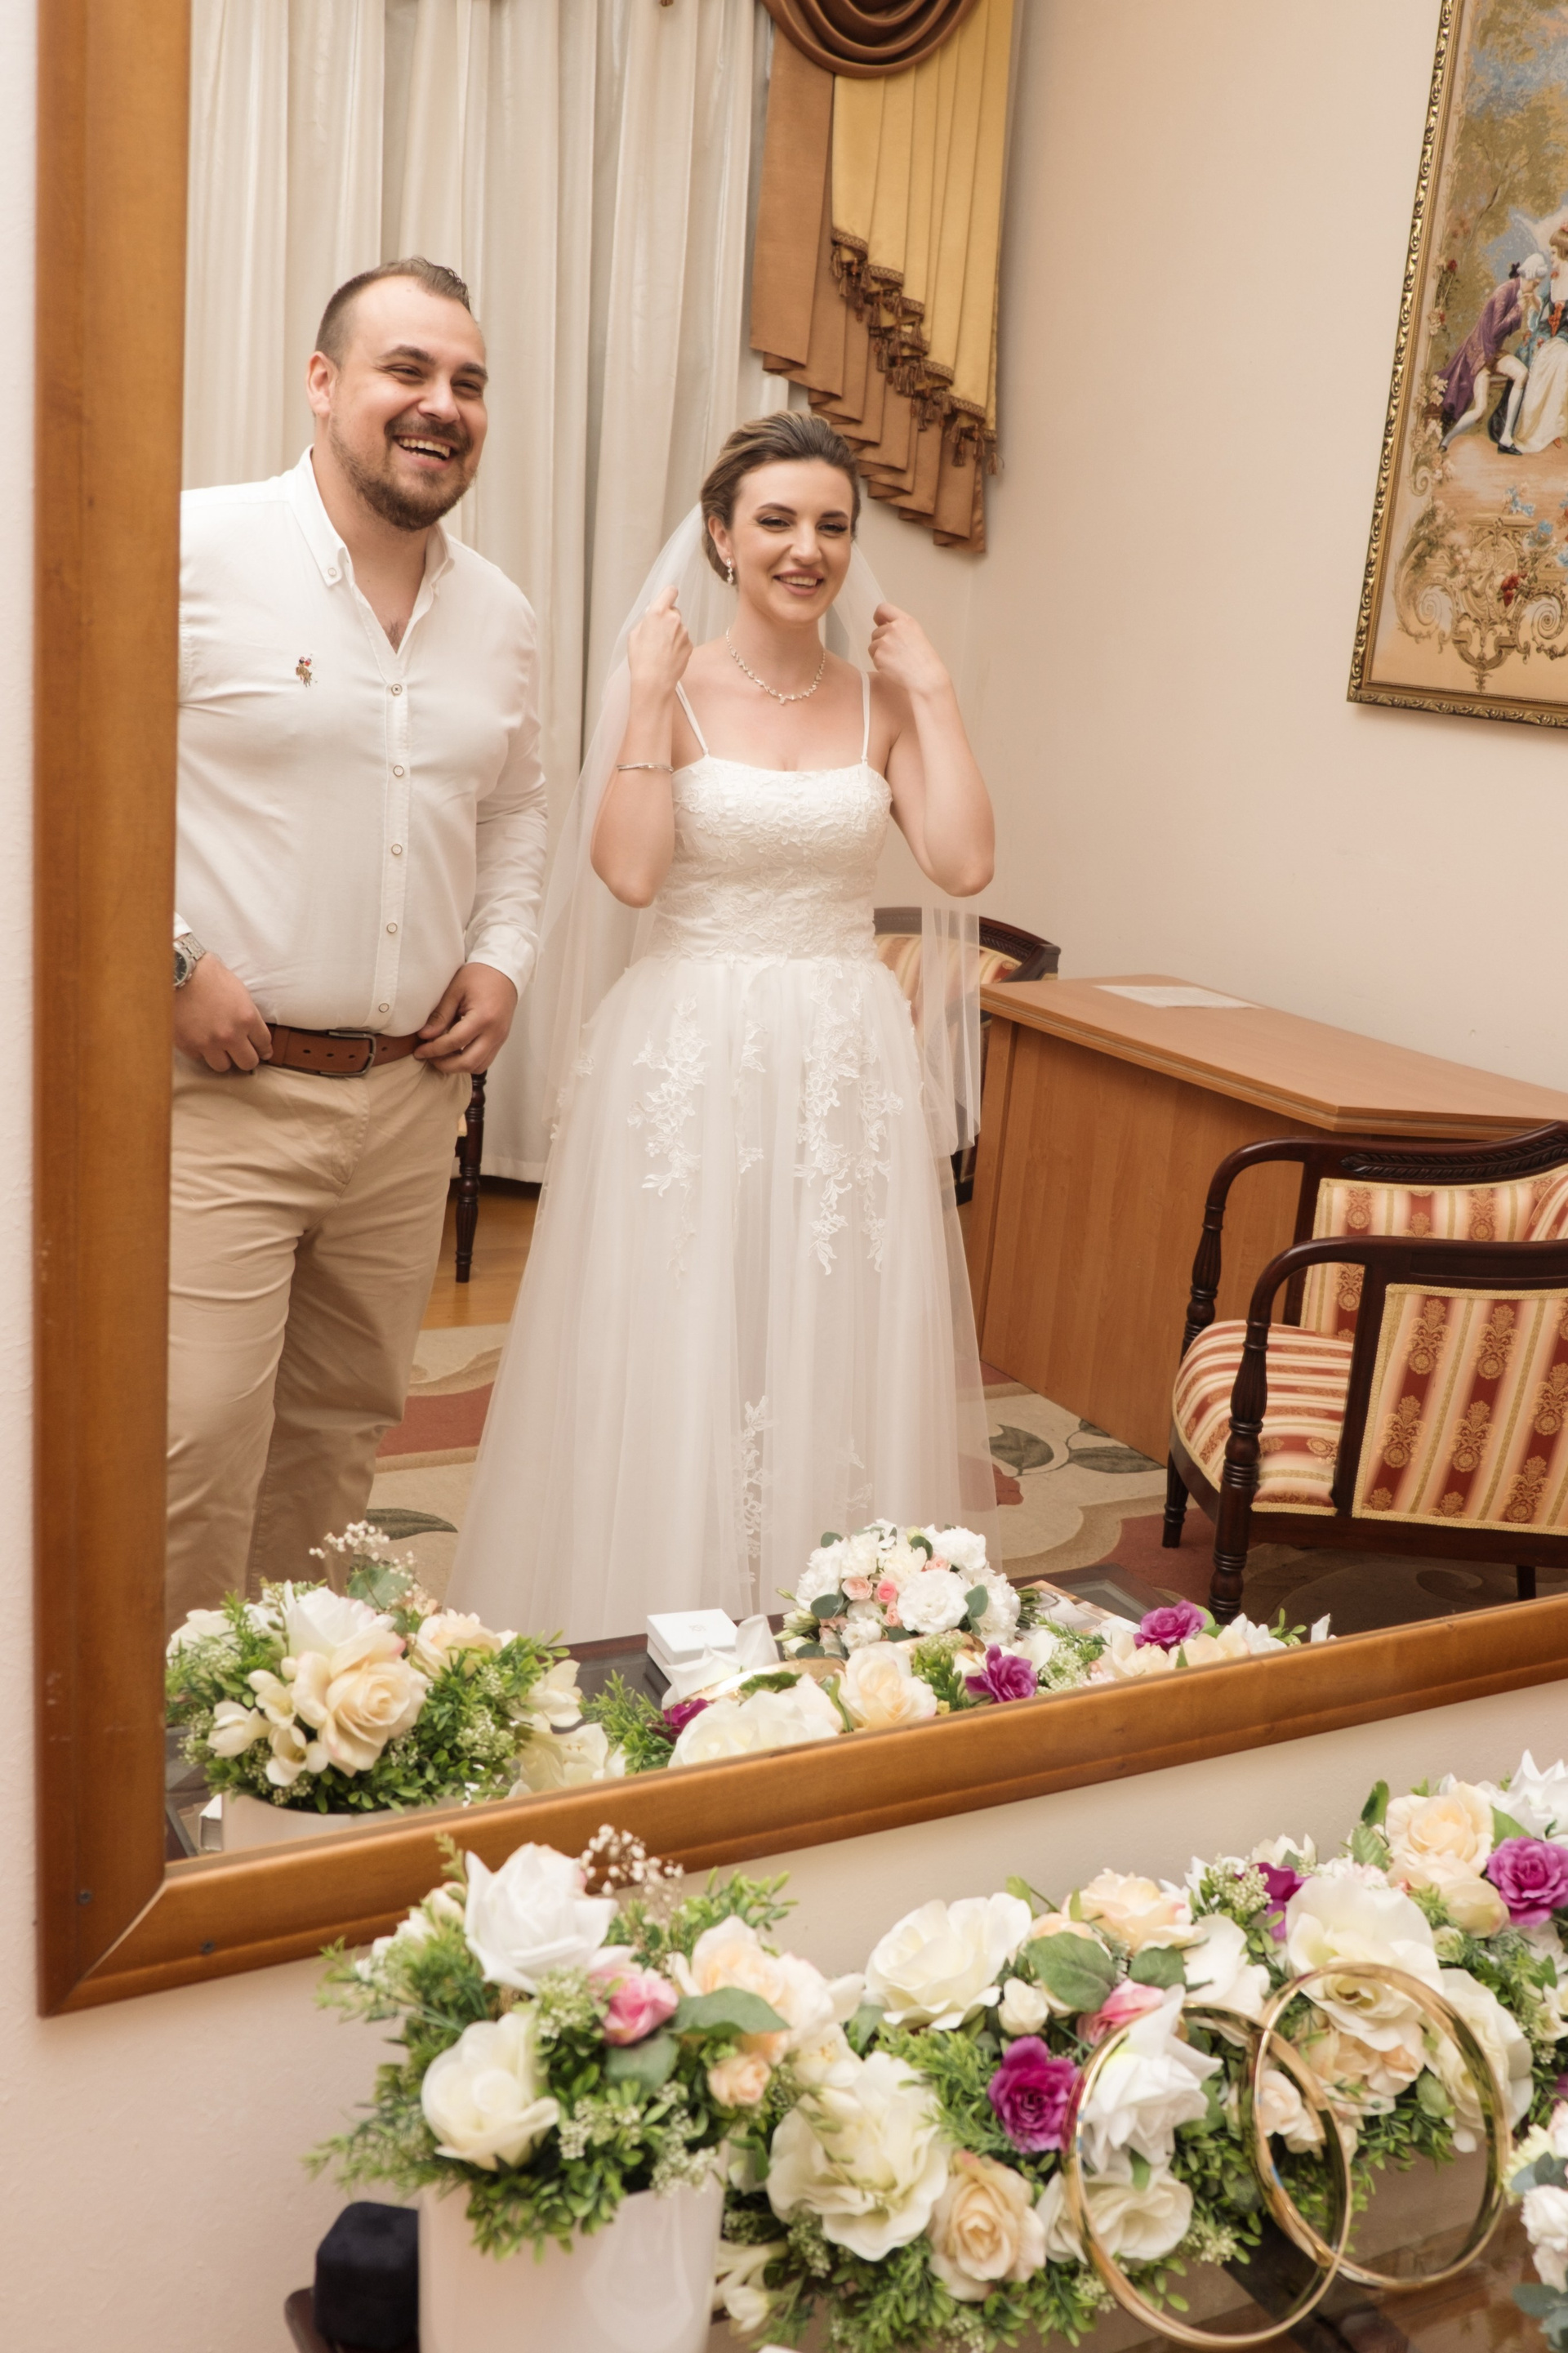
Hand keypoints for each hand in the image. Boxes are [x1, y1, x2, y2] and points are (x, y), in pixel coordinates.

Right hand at [172, 951, 272, 1072]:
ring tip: (218, 1048)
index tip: (262, 1052)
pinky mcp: (188, 1045)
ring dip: (222, 1058)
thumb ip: (247, 1014)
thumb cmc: (209, 975)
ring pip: (223, 1066)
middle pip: (248, 1062)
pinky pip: (200, 1058)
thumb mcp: (239, 992)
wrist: (178, 972)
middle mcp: (230, 1035)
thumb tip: (253, 1031)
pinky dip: (200, 1051)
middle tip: (241, 1054)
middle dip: (247, 1058)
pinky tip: (198, 1038)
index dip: (263, 1049)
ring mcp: (209, 1043)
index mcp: (247, 1018)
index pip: (263, 1044)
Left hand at [416, 961, 518, 1073]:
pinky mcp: (500, 1040)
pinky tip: (455, 1053)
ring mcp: (500, 1038)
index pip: (455, 1042)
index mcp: (483, 1017)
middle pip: (468, 1062)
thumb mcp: (455, 990)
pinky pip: (485, 1060)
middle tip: (428, 1058)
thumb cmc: (479, 976)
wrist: (504, 972)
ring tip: (441, 1056)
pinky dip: (468, 1062)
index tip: (419, 1051)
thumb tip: (425, 1035)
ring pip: (478, 1066)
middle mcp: (495, 1032)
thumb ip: (440, 1015)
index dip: (434, 1049)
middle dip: (445, 1065)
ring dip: (458, 1067)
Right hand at [626, 585, 691, 697]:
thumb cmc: (641, 659)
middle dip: (668, 618)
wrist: (654, 682)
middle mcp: (674, 619)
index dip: (668, 594)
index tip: (667, 599)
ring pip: (679, 627)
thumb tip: (652, 617)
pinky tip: (668, 656)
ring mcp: (684, 632)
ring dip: (672, 634)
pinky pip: (683, 640)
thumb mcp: (634, 635)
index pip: (670, 591)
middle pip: (674, 611)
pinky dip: (677, 645)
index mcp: (658, 613)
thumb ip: (646, 621)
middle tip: (658, 634)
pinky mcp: (690, 645)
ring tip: (661, 650)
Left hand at [868, 602, 950, 699]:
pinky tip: (893, 668)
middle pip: (876, 632)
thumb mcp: (916, 636)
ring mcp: (885, 641)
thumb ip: (900, 628)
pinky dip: (880, 664)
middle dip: (881, 642)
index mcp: (906, 621)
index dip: (879, 617)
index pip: (883, 609)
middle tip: (896, 655)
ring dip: (880, 654)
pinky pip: (873, 657)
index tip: (879, 623)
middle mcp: (894, 628)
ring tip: (896, 662)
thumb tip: (882, 624)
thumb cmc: (924, 662)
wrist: (926, 679)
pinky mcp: (878, 655)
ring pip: (873, 645)